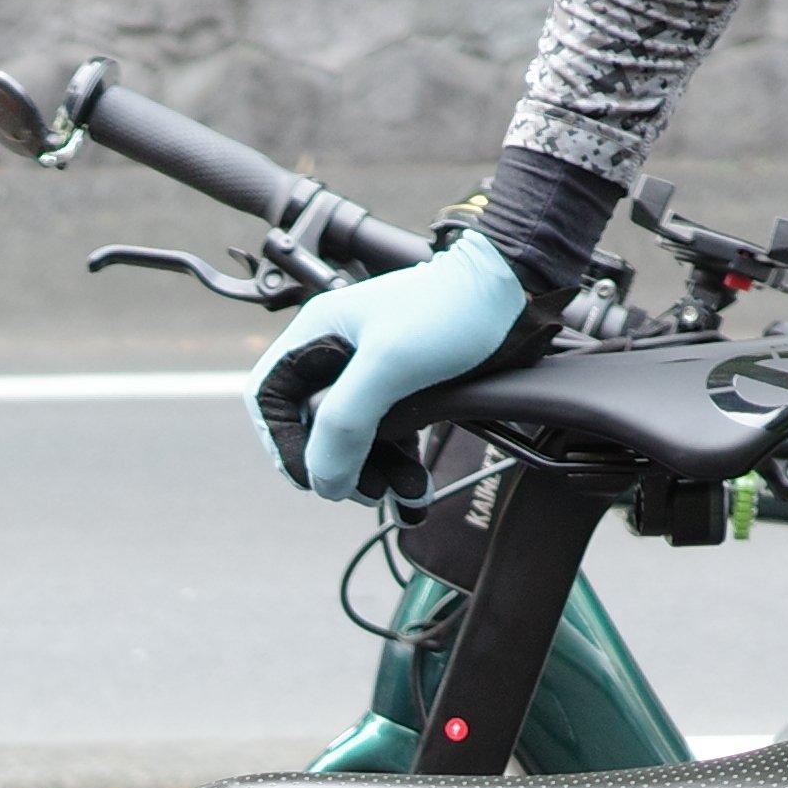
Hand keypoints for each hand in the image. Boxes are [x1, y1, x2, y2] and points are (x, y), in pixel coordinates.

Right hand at [256, 230, 540, 501]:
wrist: (517, 293)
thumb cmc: (452, 310)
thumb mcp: (389, 365)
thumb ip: (344, 422)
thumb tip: (320, 480)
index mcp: (316, 336)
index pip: (270, 401)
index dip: (283, 444)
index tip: (311, 477)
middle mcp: (337, 356)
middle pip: (312, 428)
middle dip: (339, 466)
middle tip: (368, 492)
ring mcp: (370, 374)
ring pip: (354, 440)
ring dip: (375, 474)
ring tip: (407, 493)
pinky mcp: (404, 389)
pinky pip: (388, 439)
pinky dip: (400, 467)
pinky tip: (418, 489)